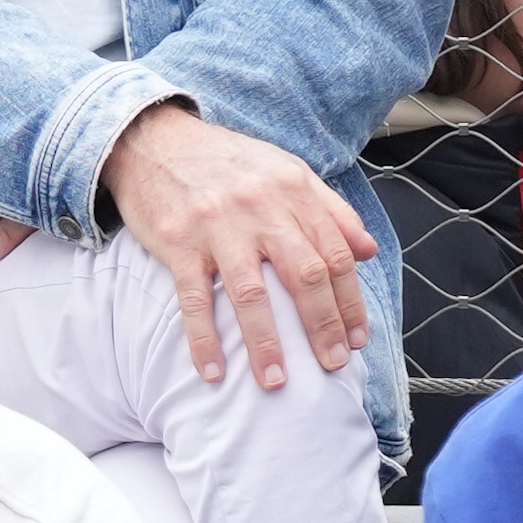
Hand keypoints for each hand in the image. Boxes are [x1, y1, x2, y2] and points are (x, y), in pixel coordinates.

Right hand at [97, 103, 375, 389]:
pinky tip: (213, 372)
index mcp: (294, 190)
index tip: (357, 338)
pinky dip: (203, 339)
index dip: (351, 301)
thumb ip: (330, 209)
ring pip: (251, 293)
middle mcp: (261, 207)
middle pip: (304, 274)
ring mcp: (218, 227)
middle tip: (332, 364)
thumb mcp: (286, 172)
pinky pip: (195, 300)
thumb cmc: (225, 162)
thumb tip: (367, 251)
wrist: (154, 140)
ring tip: (275, 381)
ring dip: (266, 343)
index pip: (336, 253)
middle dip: (323, 326)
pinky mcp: (178, 243)